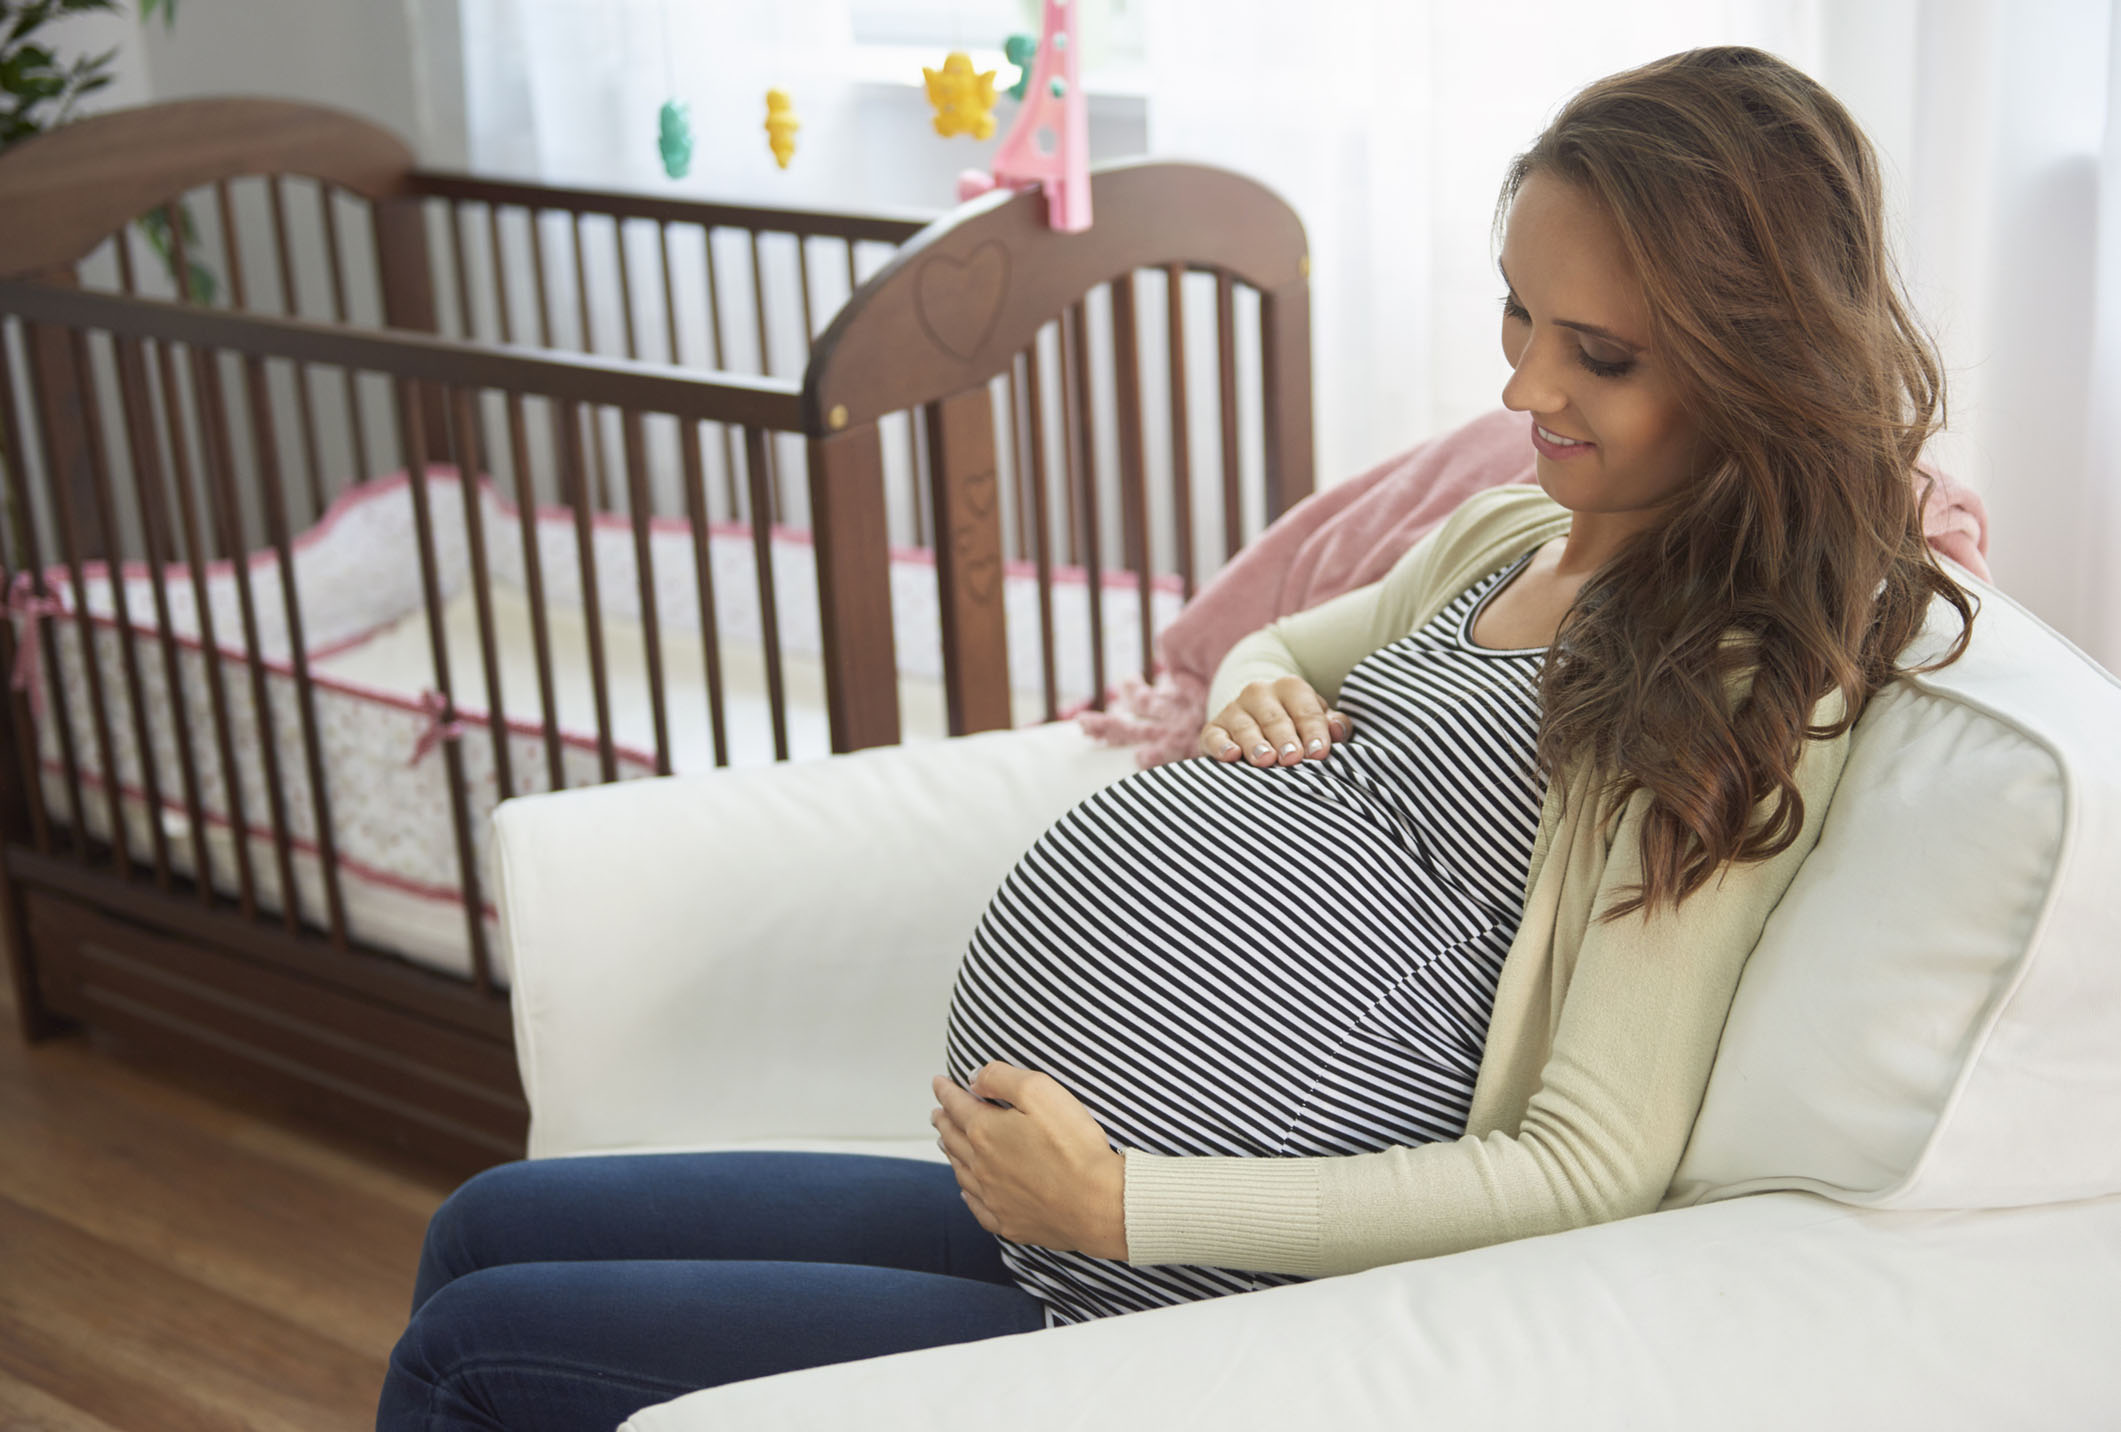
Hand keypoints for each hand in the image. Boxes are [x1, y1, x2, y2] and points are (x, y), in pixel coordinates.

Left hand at [931, 1063, 1127, 1260]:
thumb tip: (973, 1077)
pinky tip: (966, 1191)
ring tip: (944, 1142)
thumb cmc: (1075, 1146)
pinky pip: (977, 1207)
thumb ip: (1001, 1078)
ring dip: (950, 1152)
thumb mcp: (1040, 1091)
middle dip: (944, 1121)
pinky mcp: (1009, 1222)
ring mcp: (993, 1197)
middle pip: (954, 1138)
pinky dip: (966, 1194)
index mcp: (986, 1132)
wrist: (1098, 1204)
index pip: (957, 1105)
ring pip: (961, 1171)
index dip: (946, 1091)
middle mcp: (982, 1166)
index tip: (939, 1083)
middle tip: (937, 1112)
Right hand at [1198, 675, 1352, 765]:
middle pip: (1275, 718)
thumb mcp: (1317, 720)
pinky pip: (1215, 736)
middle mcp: (1259, 693)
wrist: (1256, 717)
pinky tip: (1231, 756)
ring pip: (1245, 726)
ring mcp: (1234, 710)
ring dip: (1255, 743)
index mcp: (1290, 688)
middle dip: (1284, 738)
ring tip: (1266, 760)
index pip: (1305, 710)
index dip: (1313, 731)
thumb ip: (1333, 725)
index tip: (1319, 753)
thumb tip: (1337, 730)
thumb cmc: (1296, 724)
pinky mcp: (1214, 728)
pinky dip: (1221, 746)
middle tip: (1293, 758)